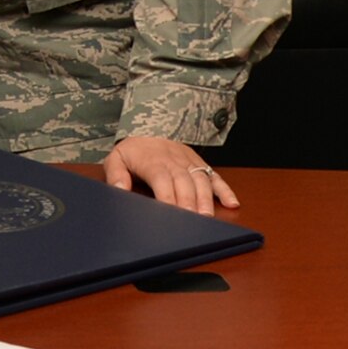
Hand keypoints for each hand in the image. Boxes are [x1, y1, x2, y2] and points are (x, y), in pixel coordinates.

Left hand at [104, 136, 238, 214]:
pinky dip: (225, 190)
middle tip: (193, 220)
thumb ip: (115, 174)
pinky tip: (232, 204)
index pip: (162, 179)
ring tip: (208, 216)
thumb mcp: (116, 158)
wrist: (149, 128)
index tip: (170, 211)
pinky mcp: (200, 164)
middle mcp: (174, 161)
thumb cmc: (134, 149)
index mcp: (153, 161)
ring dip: (206, 199)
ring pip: (201, 180)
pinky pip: (215, 177)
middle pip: (184, 182)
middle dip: (189, 201)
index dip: (167, 195)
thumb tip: (119, 189)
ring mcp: (190, 162)